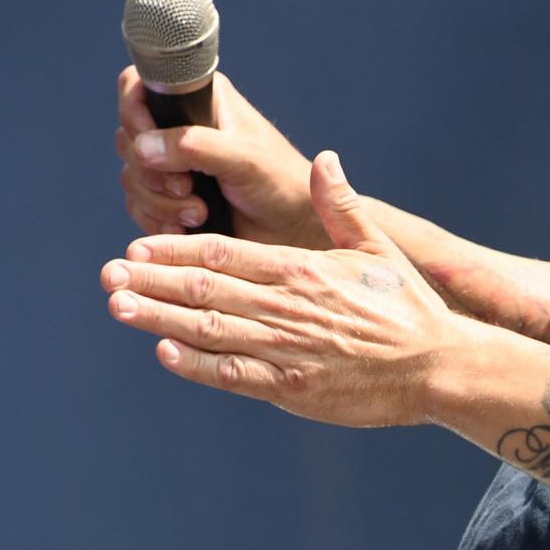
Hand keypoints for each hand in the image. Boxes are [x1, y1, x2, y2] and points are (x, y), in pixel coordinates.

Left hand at [101, 151, 459, 426]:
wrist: (440, 366)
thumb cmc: (409, 308)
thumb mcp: (378, 248)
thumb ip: (341, 206)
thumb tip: (324, 159)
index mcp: (305, 270)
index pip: (225, 256)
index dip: (176, 252)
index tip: (139, 247)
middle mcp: (289, 308)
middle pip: (205, 291)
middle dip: (151, 281)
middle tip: (109, 275)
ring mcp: (288, 350)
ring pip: (209, 330)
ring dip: (158, 318)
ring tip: (119, 306)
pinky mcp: (293, 389)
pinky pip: (233, 375)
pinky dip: (196, 364)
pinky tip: (165, 352)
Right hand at [114, 66, 326, 246]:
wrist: (294, 230)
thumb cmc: (281, 183)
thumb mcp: (243, 157)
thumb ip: (194, 146)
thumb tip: (143, 146)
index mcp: (199, 100)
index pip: (137, 87)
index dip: (133, 114)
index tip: (150, 143)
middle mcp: (179, 127)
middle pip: (127, 139)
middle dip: (152, 172)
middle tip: (188, 188)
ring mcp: (171, 164)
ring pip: (131, 177)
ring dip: (159, 202)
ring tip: (200, 212)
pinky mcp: (169, 197)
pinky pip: (138, 206)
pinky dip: (157, 219)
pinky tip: (188, 226)